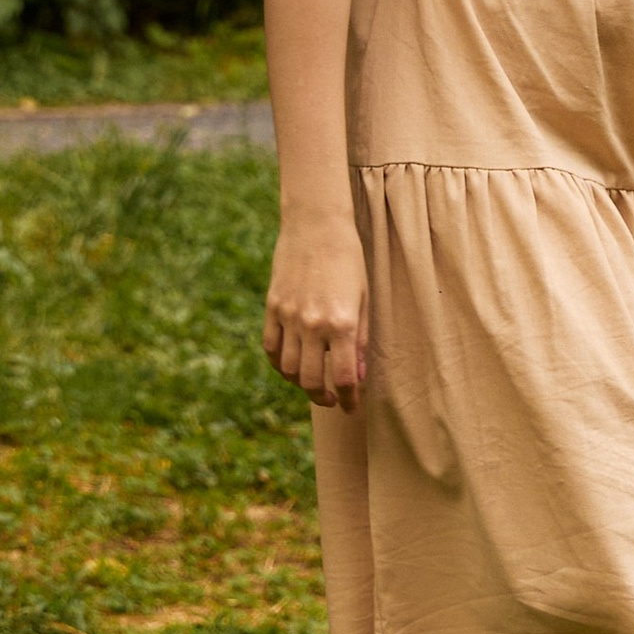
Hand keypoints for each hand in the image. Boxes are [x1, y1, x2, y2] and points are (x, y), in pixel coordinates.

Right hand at [264, 218, 369, 412]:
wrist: (316, 226)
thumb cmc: (349, 261)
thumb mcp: (363, 299)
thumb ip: (360, 340)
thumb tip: (356, 377)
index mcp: (342, 323)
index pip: (343, 377)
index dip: (348, 399)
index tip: (352, 408)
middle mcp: (313, 324)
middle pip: (311, 380)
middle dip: (323, 397)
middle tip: (332, 399)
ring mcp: (288, 317)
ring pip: (288, 369)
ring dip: (301, 384)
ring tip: (313, 384)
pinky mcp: (272, 308)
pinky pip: (271, 348)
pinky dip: (279, 365)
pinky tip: (291, 367)